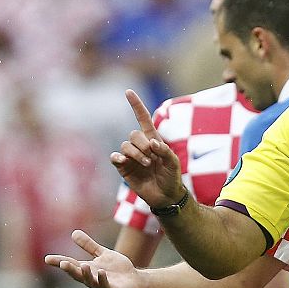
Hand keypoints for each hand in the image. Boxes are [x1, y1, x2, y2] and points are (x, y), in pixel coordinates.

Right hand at [45, 230, 147, 287]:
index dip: (59, 261)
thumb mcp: (102, 254)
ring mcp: (101, 286)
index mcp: (88, 269)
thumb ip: (89, 246)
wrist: (136, 281)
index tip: (47, 259)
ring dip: (85, 275)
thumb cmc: (118, 269)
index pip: (71, 264)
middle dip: (70, 269)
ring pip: (90, 282)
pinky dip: (102, 280)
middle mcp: (92, 278)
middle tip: (61, 263)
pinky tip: (101, 272)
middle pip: (77, 274)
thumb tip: (73, 232)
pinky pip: (106, 286)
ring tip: (83, 265)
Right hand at [112, 90, 187, 208]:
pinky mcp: (124, 168)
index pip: (143, 119)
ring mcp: (131, 157)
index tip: (128, 91)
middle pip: (133, 134)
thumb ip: (165, 151)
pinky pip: (115, 157)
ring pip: (125, 146)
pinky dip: (118, 157)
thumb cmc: (172, 177)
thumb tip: (152, 143)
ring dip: (136, 153)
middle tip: (152, 157)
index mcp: (153, 140)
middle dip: (142, 144)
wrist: (165, 196)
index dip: (136, 105)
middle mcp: (140, 146)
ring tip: (147, 164)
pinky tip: (123, 161)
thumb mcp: (174, 163)